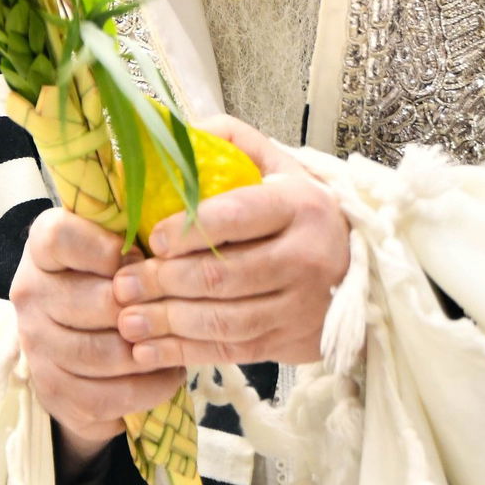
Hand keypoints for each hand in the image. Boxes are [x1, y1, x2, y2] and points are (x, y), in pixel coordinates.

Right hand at [11, 209, 185, 469]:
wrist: (72, 345)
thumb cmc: (104, 281)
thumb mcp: (110, 247)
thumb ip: (132, 235)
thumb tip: (175, 242)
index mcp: (41, 250)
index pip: (60, 238)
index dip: (105, 248)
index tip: (137, 257)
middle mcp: (30, 295)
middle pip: (97, 301)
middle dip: (144, 308)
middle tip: (173, 308)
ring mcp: (37, 347)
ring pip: (107, 354)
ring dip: (152, 350)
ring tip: (176, 342)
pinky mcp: (54, 392)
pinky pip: (112, 395)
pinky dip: (151, 386)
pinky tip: (168, 373)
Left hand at [112, 119, 349, 370]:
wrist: (360, 269)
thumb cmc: (300, 211)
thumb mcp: (279, 166)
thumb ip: (232, 141)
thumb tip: (173, 131)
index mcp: (299, 205)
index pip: (239, 216)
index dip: (189, 230)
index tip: (152, 238)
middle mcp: (304, 257)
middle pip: (222, 274)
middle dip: (164, 281)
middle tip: (123, 283)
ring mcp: (299, 306)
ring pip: (223, 319)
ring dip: (167, 321)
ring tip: (126, 317)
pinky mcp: (289, 342)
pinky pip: (229, 350)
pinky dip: (183, 352)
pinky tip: (148, 348)